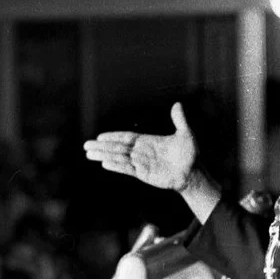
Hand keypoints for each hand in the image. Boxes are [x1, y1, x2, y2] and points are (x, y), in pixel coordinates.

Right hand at [83, 102, 198, 191]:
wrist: (193, 173)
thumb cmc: (189, 154)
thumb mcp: (185, 134)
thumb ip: (179, 120)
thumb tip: (178, 104)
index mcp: (147, 141)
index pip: (126, 137)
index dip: (113, 136)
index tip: (100, 136)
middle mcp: (141, 152)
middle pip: (118, 147)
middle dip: (102, 146)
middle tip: (86, 145)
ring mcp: (141, 163)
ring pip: (118, 158)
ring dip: (104, 156)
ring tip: (89, 154)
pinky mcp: (144, 174)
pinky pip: (127, 169)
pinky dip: (116, 166)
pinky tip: (104, 164)